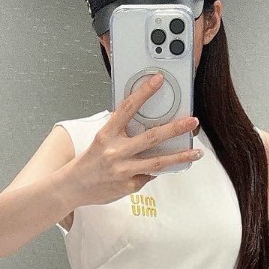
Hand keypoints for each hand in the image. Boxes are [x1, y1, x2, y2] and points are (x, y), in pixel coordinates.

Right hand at [76, 72, 200, 202]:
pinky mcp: (129, 185)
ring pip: (158, 162)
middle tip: (192, 121)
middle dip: (175, 128)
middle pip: (152, 137)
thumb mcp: (101, 140)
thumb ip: (121, 132)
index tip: (158, 80)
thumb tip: (147, 126)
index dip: (144, 92)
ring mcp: (123, 170)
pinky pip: (149, 175)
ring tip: (196, 152)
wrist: (72, 187)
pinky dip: (155, 171)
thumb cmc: (88, 162)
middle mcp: (116, 151)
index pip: (128, 108)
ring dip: (180, 156)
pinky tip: (162, 169)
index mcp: (107, 135)